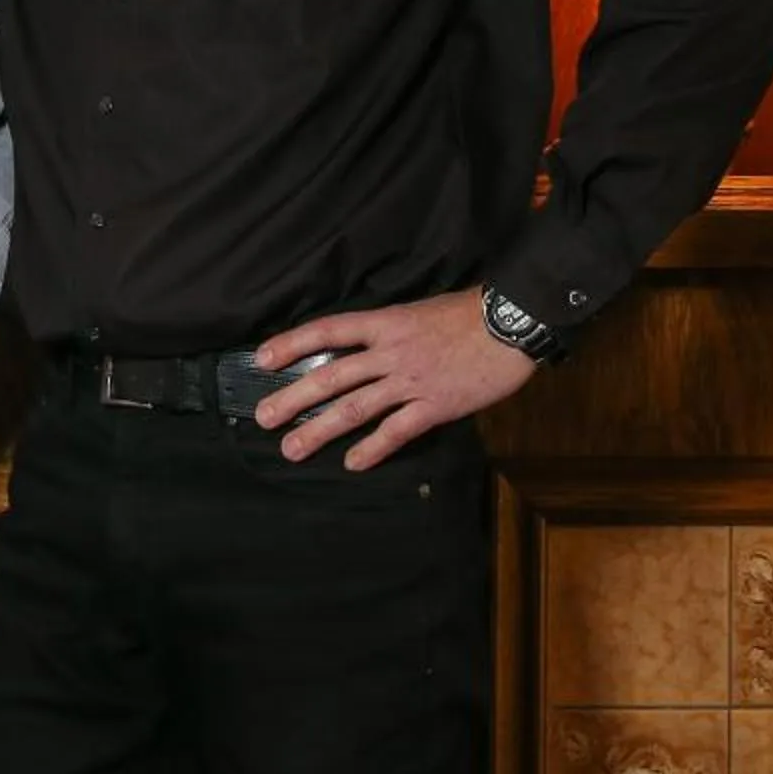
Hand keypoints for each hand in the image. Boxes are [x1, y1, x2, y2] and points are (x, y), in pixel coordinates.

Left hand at [251, 289, 540, 469]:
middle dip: (294, 398)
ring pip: (356, 407)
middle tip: (263, 417)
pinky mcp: (435, 405)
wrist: (510, 323)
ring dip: (321, 430)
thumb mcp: (418, 311)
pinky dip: (373, 448)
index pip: (328, 330)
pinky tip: (352, 463)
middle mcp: (391, 351)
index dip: (292, 344)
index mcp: (385, 322)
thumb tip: (361, 348)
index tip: (262, 358)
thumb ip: (388, 331)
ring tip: (293, 449)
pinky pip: (397, 430)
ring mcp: (412, 380)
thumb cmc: (467, 313)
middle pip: (332, 375)